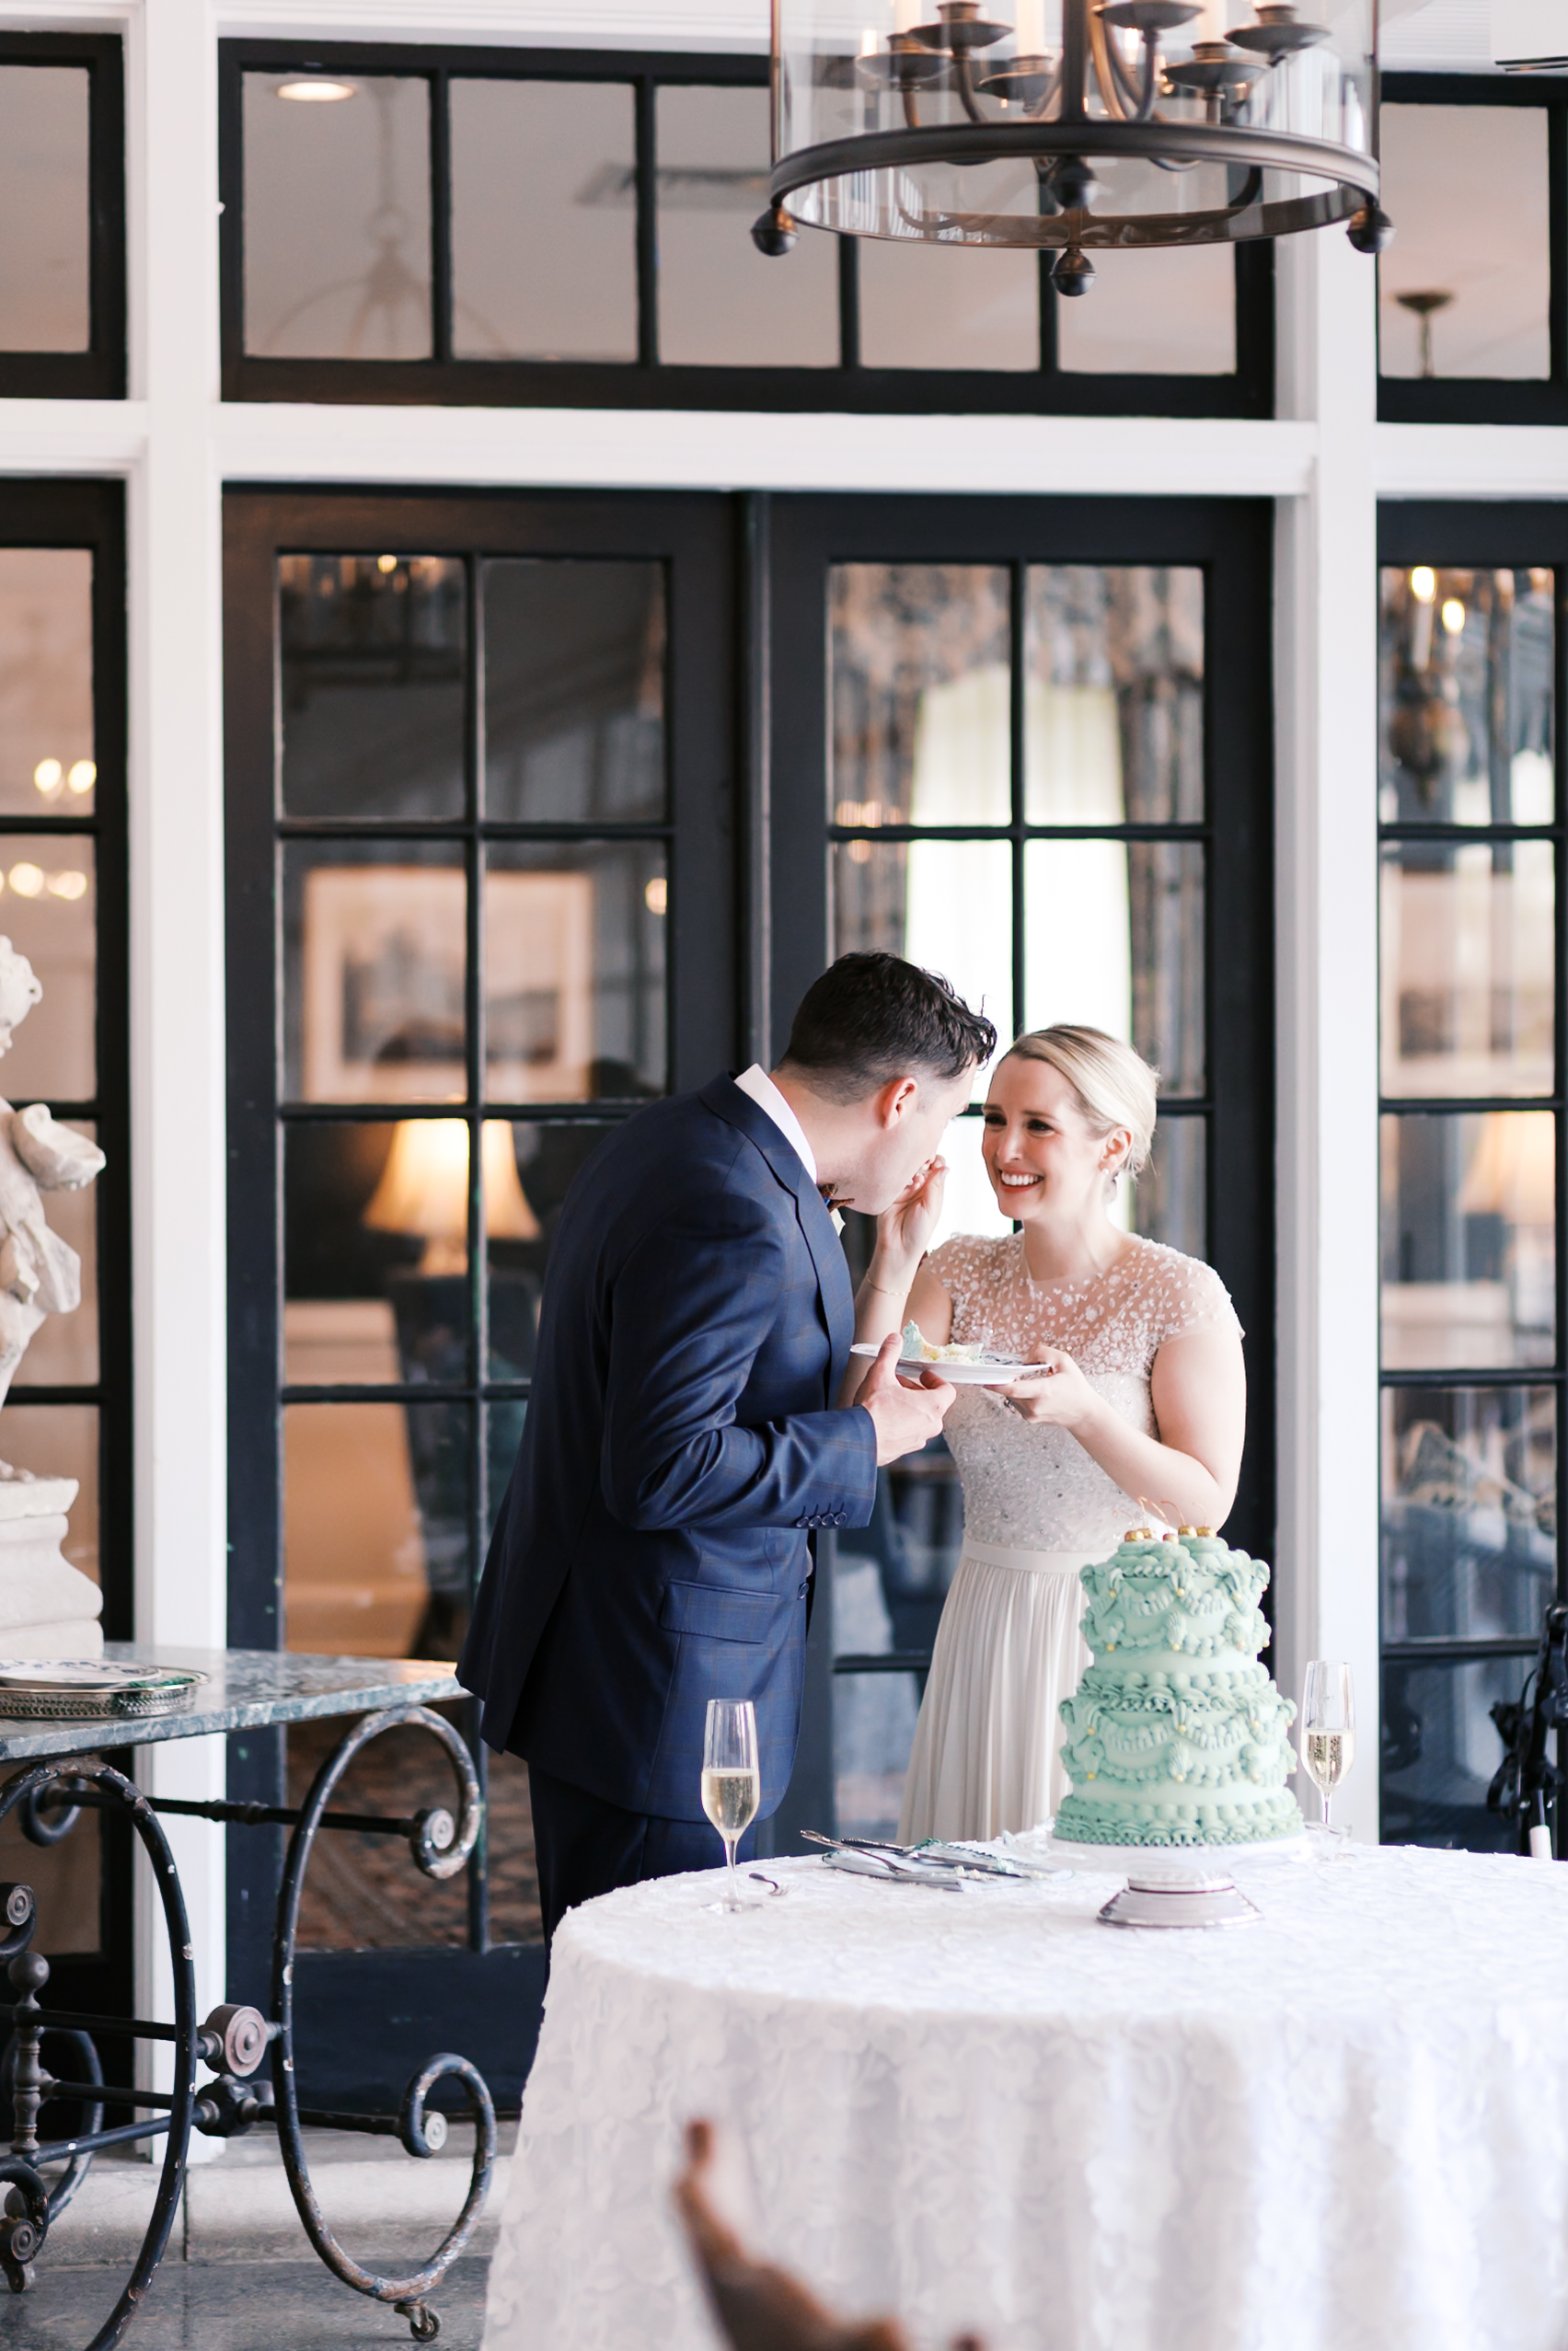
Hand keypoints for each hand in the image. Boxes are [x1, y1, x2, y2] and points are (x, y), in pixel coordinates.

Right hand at [856, 1331, 955, 1465]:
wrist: (858, 1439)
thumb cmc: (873, 1412)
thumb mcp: (880, 1374)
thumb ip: (890, 1353)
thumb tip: (894, 1340)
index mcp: (932, 1406)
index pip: (947, 1390)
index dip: (935, 1379)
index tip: (923, 1375)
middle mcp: (930, 1425)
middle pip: (933, 1404)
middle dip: (917, 1390)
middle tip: (901, 1383)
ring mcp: (918, 1440)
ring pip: (921, 1419)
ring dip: (910, 1406)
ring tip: (890, 1398)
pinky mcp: (905, 1449)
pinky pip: (910, 1432)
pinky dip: (902, 1422)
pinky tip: (884, 1416)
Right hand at [870, 1157, 946, 1289]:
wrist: (897, 1246)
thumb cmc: (919, 1232)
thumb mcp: (931, 1208)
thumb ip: (935, 1186)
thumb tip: (944, 1167)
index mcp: (933, 1190)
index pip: (937, 1166)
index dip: (936, 1161)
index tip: (935, 1163)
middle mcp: (919, 1186)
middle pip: (922, 1163)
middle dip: (923, 1162)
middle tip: (924, 1169)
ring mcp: (903, 1188)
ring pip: (908, 1167)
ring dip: (913, 1170)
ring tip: (916, 1181)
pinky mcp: (889, 1191)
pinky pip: (894, 1176)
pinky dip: (901, 1177)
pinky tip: (906, 1184)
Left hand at [985, 1347, 1097, 1429]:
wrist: (1084, 1413)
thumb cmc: (1076, 1387)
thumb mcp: (1065, 1362)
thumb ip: (1043, 1353)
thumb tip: (1025, 1357)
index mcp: (1043, 1392)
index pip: (1013, 1389)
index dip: (996, 1383)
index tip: (983, 1376)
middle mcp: (1035, 1406)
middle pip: (1008, 1392)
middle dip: (1001, 1380)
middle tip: (994, 1370)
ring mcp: (1031, 1415)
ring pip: (1011, 1396)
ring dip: (1011, 1385)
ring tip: (1018, 1376)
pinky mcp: (1030, 1418)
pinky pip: (1017, 1402)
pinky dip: (1017, 1393)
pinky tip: (1027, 1386)